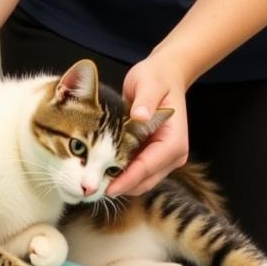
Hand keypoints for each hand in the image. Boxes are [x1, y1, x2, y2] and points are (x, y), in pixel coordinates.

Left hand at [107, 55, 189, 196]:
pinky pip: (137, 170)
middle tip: (92, 189)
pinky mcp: (154, 154)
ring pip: (141, 179)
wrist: (164, 76)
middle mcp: (173, 154)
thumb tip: (140, 117)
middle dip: (121, 185)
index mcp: (173, 141)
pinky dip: (122, 173)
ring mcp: (164, 156)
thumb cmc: (156, 78)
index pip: (148, 167)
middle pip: (145, 179)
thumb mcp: (149, 84)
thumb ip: (145, 100)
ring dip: (120, 182)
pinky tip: (102, 170)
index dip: (127, 179)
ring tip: (93, 182)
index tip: (107, 188)